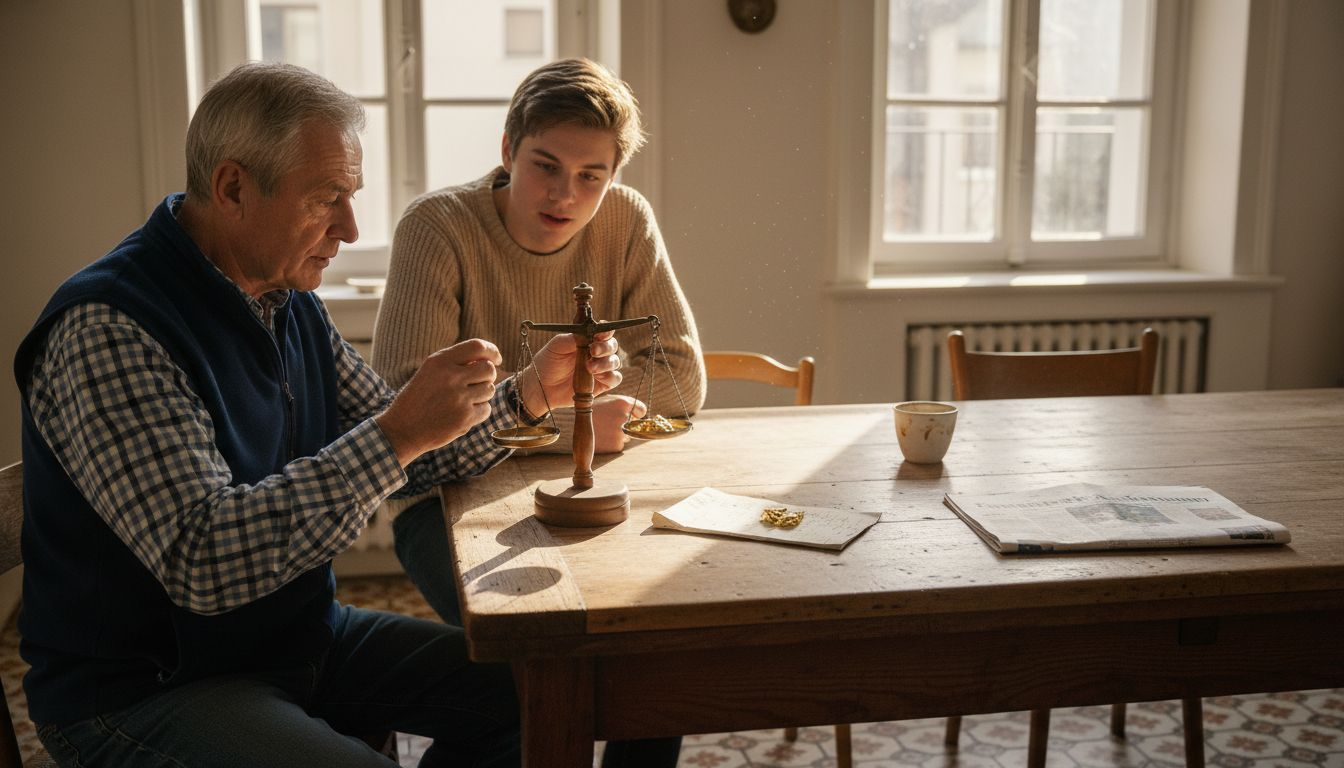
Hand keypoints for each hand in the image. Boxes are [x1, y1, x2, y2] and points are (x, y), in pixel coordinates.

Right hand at [376, 339, 500, 465]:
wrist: (402, 430)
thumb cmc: (418, 399)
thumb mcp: (430, 372)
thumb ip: (456, 363)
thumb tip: (490, 360)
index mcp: (439, 361)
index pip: (478, 346)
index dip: (492, 351)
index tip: (496, 359)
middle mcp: (450, 377)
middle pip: (489, 369)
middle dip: (487, 376)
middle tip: (476, 384)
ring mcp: (459, 398)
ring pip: (490, 389)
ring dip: (482, 395)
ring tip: (463, 401)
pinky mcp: (465, 418)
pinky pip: (486, 409)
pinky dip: (479, 412)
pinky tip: (462, 414)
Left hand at [517, 332, 622, 416]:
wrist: (541, 386)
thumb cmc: (547, 362)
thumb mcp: (557, 346)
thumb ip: (574, 338)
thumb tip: (588, 331)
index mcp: (587, 340)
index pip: (603, 332)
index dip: (605, 331)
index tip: (600, 334)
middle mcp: (596, 353)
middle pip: (612, 346)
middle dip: (605, 347)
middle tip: (593, 350)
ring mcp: (600, 369)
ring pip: (615, 361)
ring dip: (606, 363)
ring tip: (590, 367)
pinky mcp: (602, 384)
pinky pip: (615, 378)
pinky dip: (610, 376)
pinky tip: (598, 376)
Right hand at [592, 395, 645, 453]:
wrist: (572, 426)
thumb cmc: (589, 412)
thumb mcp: (606, 400)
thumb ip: (623, 405)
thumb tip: (640, 413)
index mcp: (623, 403)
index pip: (641, 409)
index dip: (637, 413)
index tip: (633, 416)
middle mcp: (624, 417)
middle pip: (633, 424)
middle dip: (624, 425)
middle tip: (608, 423)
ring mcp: (621, 432)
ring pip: (626, 436)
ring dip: (618, 435)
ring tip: (602, 430)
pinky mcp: (616, 445)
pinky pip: (619, 444)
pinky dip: (612, 443)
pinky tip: (601, 438)